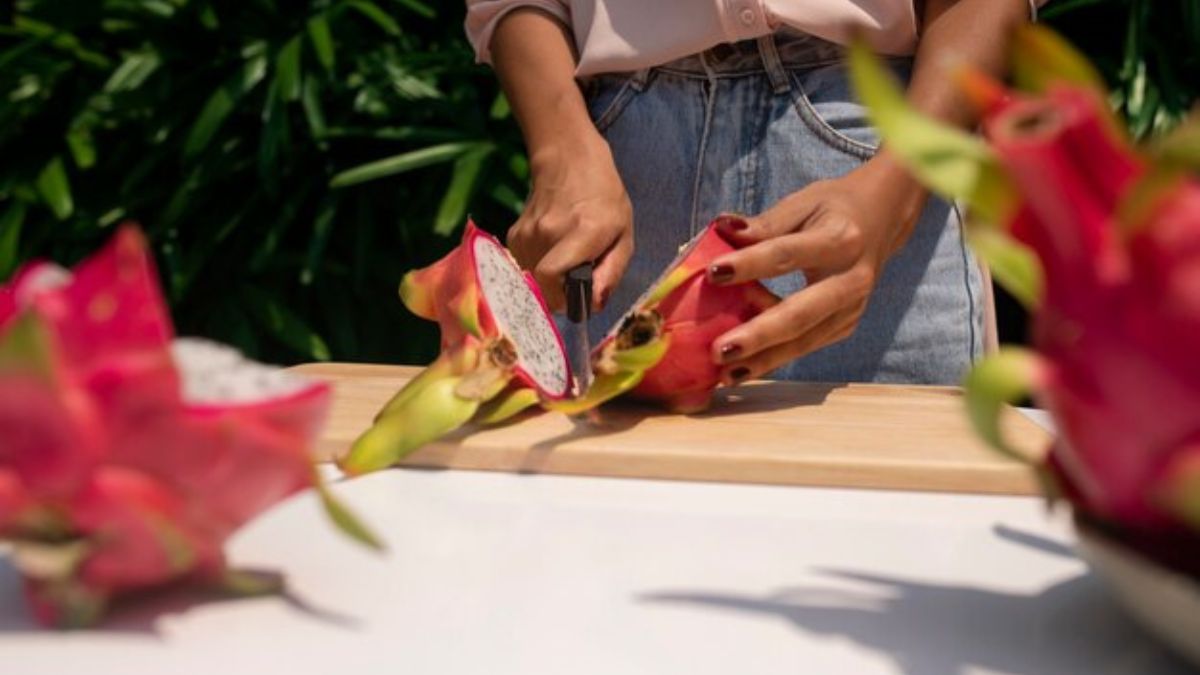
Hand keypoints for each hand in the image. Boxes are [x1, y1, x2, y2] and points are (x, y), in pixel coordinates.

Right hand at [507, 135, 632, 310]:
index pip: (551, 277)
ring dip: (549, 282)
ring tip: (565, 263)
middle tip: (575, 283)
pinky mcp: (514, 235)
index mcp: (582, 232)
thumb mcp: (623, 234)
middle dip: (559, 295)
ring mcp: (527, 233)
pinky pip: (524, 267)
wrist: (568, 161)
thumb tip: (595, 304)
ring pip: (532, 279)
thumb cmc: (604, 198)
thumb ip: (611, 271)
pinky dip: (538, 269)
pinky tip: (552, 253)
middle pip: (542, 286)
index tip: (577, 301)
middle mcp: (548, 233)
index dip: (563, 299)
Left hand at [707, 153, 927, 383]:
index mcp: (841, 239)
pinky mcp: (846, 326)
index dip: (751, 264)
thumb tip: (721, 229)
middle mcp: (852, 279)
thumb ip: (764, 223)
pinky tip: (740, 369)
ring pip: (804, 340)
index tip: (713, 272)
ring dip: (763, 359)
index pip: (788, 254)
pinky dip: (772, 359)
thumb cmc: (833, 209)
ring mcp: (852, 309)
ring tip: (724, 373)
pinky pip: (806, 345)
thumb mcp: (802, 204)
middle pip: (801, 313)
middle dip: (759, 335)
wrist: (882, 219)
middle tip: (719, 350)